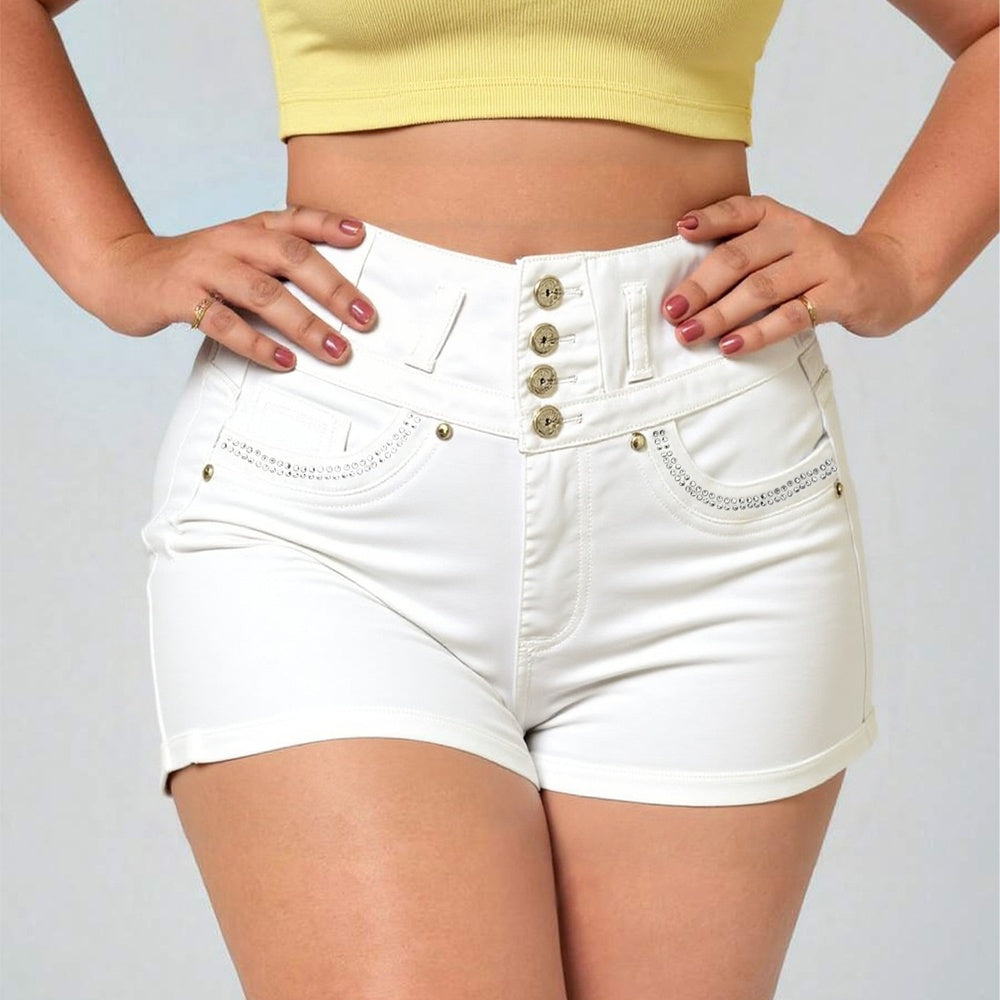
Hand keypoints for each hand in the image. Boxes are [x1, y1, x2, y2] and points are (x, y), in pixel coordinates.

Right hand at [94, 205, 376, 370]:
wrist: (122, 271)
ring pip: (263, 292)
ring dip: (305, 323)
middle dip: (333, 288)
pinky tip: (284, 360)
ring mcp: (204, 267)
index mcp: (248, 228)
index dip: (328, 224)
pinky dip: (258, 343)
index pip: (294, 219)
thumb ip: (278, 262)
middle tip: (365, 319)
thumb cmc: (195, 270)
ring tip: (336, 349)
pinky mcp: (179, 296)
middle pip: (290, 257)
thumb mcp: (238, 254)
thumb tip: (338, 291)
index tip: (361, 236)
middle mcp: (230, 241)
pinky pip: (224, 323)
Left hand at [661, 194, 917, 356]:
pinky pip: (792, 316)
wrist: (887, 276)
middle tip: (672, 311)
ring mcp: (822, 264)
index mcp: (778, 216)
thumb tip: (682, 287)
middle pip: (741, 257)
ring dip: (720, 314)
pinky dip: (757, 333)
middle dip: (701, 286)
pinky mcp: (840, 296)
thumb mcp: (781, 247)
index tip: (679, 230)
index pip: (740, 210)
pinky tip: (731, 345)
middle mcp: (799, 233)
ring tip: (690, 334)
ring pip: (762, 289)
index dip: (710, 219)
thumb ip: (741, 254)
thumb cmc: (816, 267)